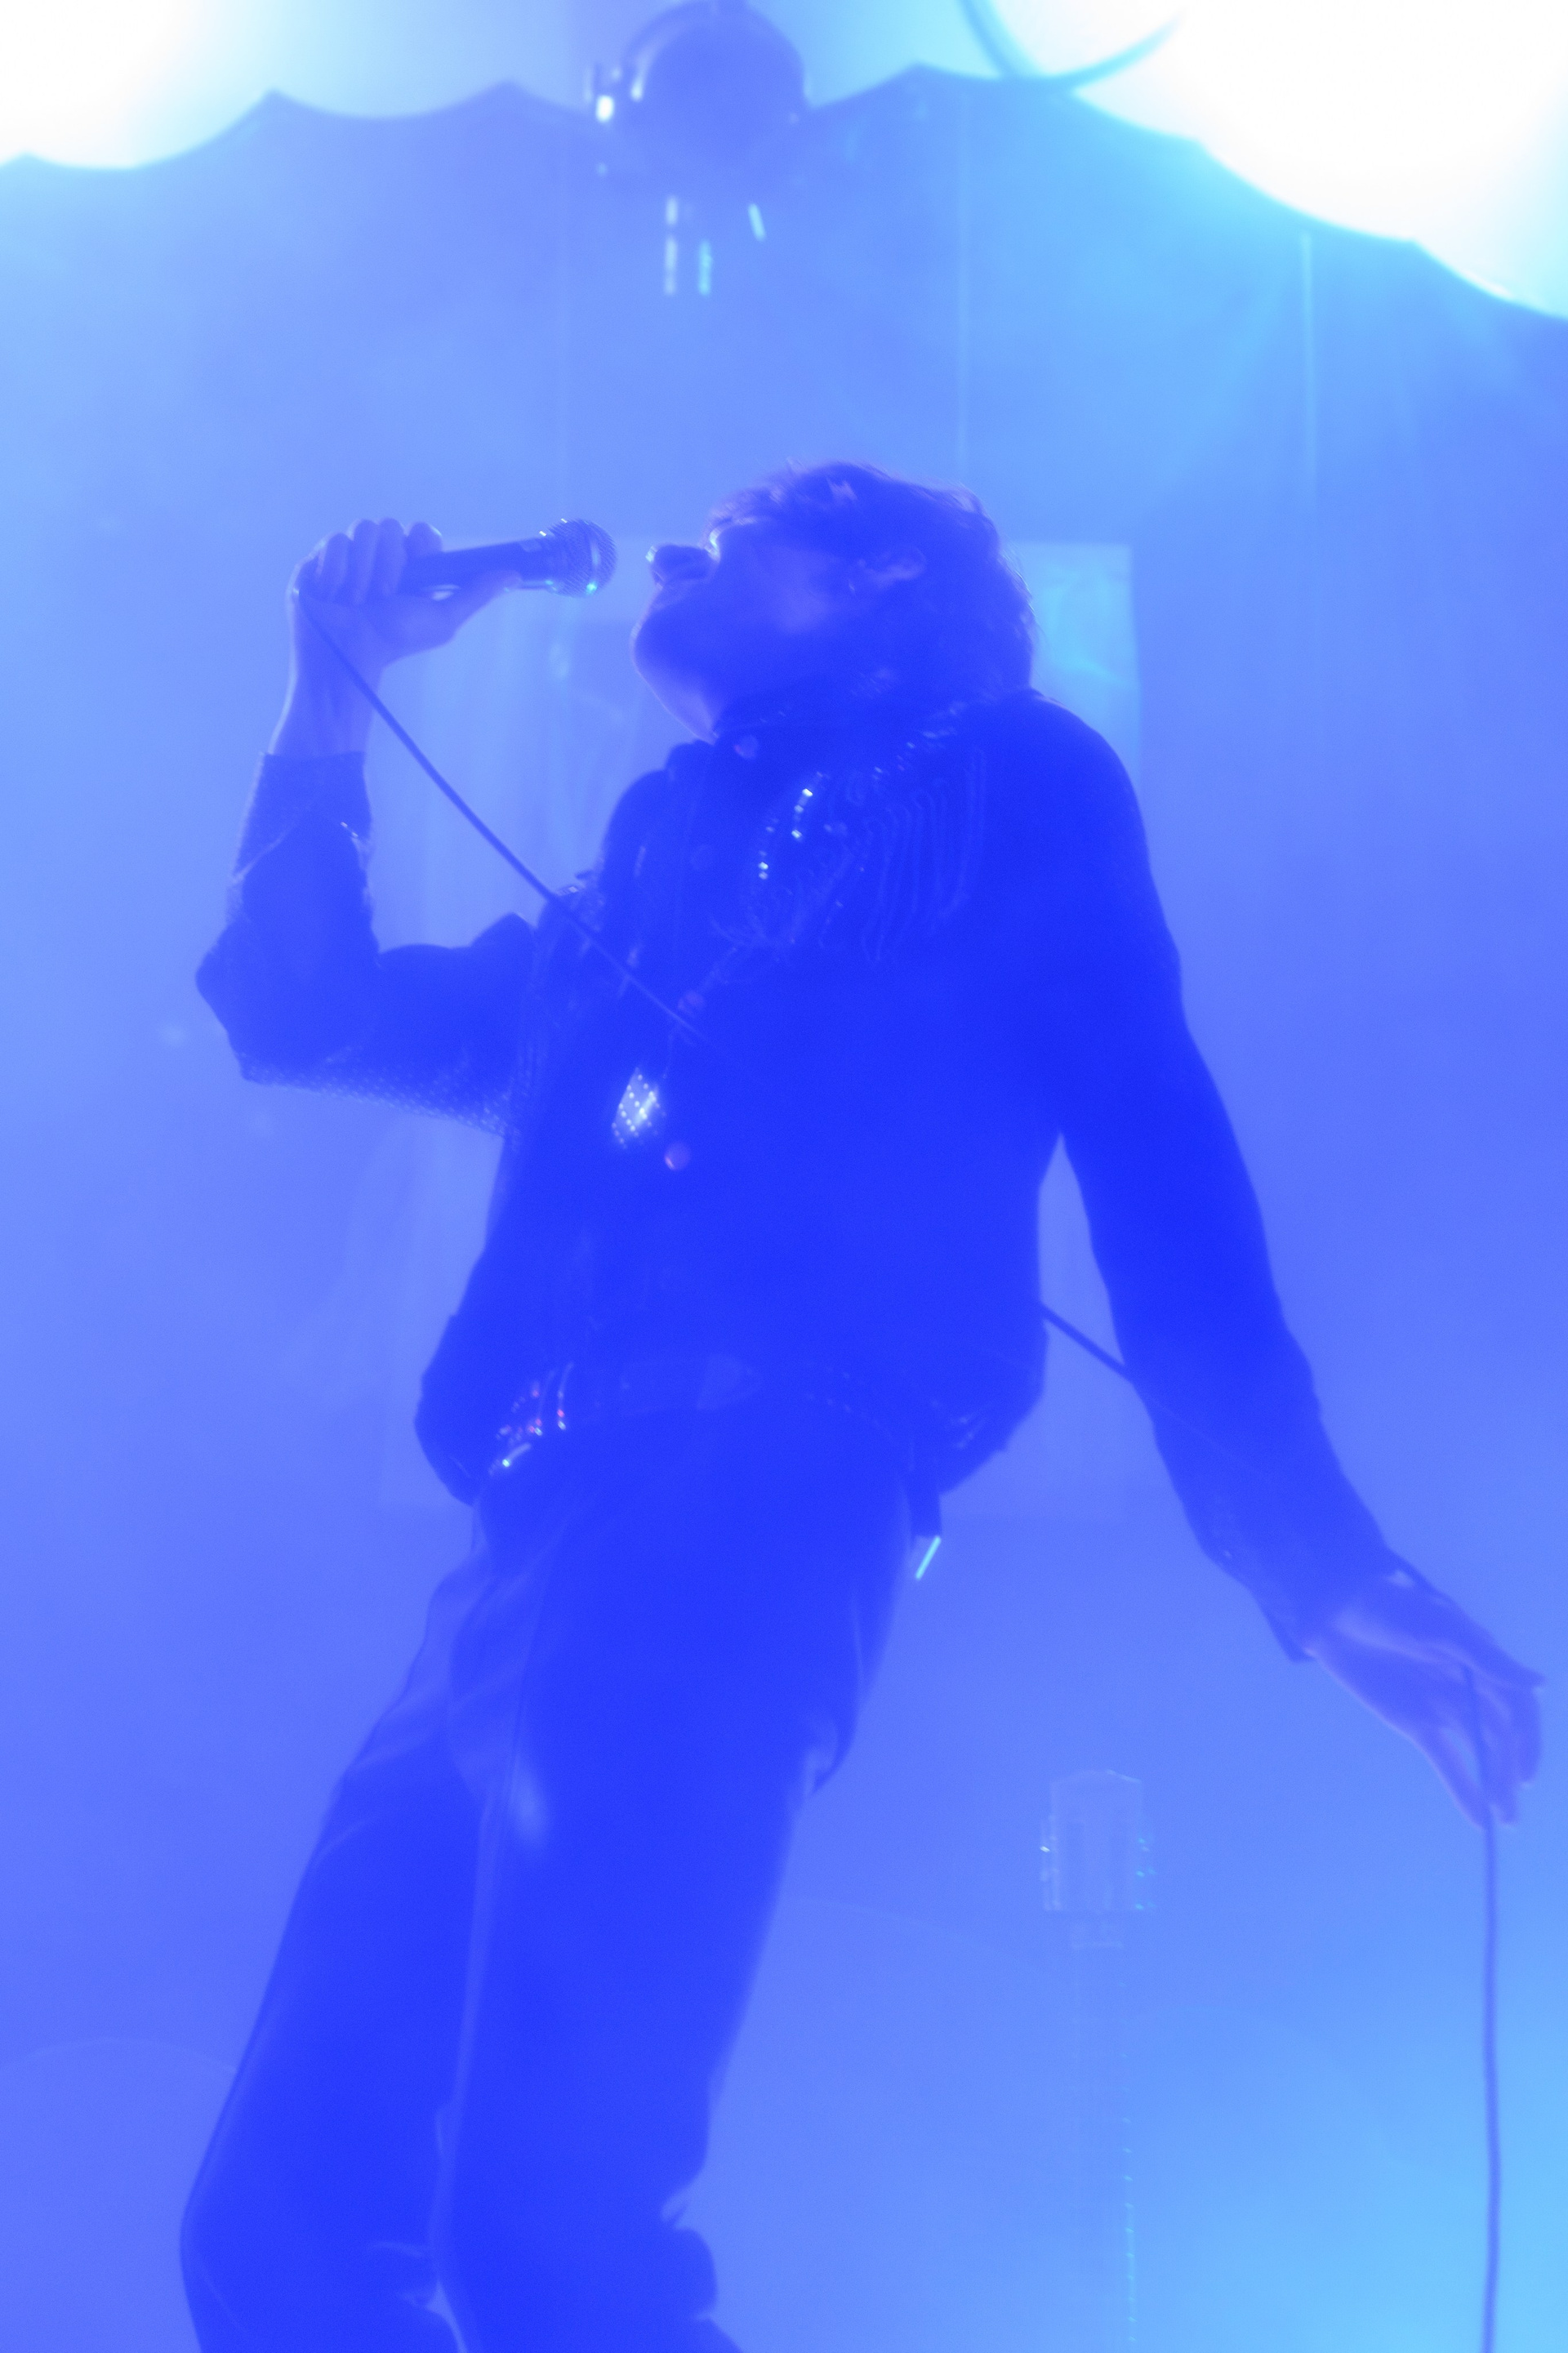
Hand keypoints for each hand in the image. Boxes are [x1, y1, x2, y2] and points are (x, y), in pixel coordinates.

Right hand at [271, 518, 515, 757]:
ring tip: (357, 601)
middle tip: (383, 596)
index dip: (419, 546)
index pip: (419, 532)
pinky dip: (337, 570)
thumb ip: (474, 594)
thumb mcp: (441, 619)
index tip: (416, 570)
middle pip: (387, 526)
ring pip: (360, 529)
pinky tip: (335, 596)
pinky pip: (333, 542)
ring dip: (362, 570)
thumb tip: (513, 574)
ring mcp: (348, 557)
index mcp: (408, 566)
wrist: (347, 656)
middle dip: (388, 563)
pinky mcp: (318, 560)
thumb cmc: (393, 641)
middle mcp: (378, 557)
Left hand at [1303, 1569, 1541, 1825]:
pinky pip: (1443, 1758)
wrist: (1335, 1614)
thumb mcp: (1439, 1629)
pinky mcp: (1414, 1722)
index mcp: (1480, 1663)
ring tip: (1504, 1818)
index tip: (1526, 1774)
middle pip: (1499, 1735)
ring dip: (1493, 1783)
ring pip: (1477, 1750)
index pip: (1517, 1708)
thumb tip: (1539, 1683)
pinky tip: (1475, 1815)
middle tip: (1510, 1809)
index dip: (1527, 1741)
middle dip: (1509, 1770)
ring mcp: (1441, 1707)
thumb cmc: (1391, 1609)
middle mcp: (1468, 1688)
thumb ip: (1486, 1659)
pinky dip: (1461, 1785)